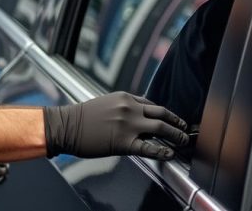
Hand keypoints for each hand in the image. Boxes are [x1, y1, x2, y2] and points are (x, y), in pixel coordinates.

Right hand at [43, 92, 188, 159]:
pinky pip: (148, 147)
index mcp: (125, 98)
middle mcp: (129, 109)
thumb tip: (137, 115)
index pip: (152, 104)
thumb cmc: (82, 117)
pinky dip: (161, 150)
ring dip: (175, 134)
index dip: (165, 112)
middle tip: (185, 128)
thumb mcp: (106, 103)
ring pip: (160, 127)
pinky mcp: (123, 142)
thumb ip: (123, 107)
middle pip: (161, 113)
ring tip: (183, 141)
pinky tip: (169, 153)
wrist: (66, 125)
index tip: (172, 118)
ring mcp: (128, 125)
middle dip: (176, 121)